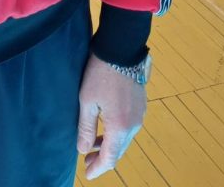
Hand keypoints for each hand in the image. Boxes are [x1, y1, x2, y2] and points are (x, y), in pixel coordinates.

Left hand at [77, 53, 146, 179]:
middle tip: (86, 161)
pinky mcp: (141, 105)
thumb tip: (83, 150)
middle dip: (102, 158)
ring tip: (92, 146)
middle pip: (119, 150)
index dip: (98, 168)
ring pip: (124, 139)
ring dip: (110, 145)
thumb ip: (85, 128)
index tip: (88, 174)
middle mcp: (134, 125)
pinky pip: (129, 127)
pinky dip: (117, 133)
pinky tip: (105, 128)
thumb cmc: (100, 73)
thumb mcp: (87, 100)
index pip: (110, 157)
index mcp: (120, 126)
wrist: (121, 47)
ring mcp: (140, 114)